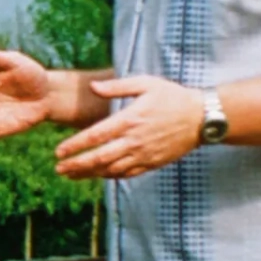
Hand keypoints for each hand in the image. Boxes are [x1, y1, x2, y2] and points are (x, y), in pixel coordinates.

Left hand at [54, 76, 201, 179]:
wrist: (202, 117)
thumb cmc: (172, 96)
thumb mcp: (146, 83)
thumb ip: (117, 86)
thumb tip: (93, 87)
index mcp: (130, 119)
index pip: (95, 136)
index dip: (75, 145)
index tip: (58, 152)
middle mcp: (134, 140)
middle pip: (99, 158)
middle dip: (76, 165)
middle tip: (58, 169)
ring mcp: (144, 154)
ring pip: (111, 169)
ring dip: (89, 174)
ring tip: (71, 175)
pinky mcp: (152, 163)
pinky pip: (127, 173)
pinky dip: (110, 176)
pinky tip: (97, 175)